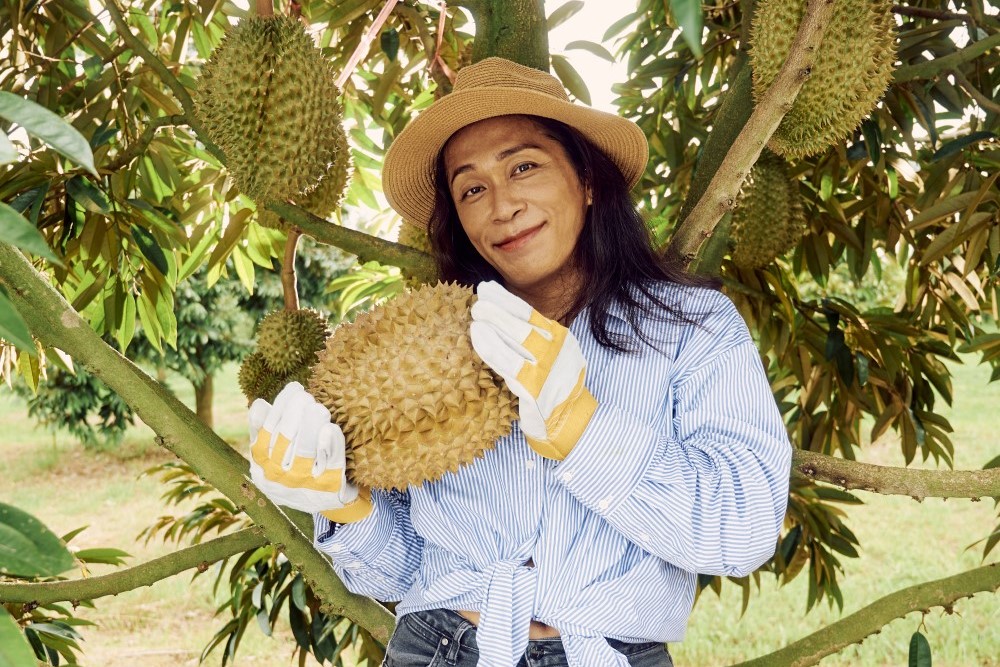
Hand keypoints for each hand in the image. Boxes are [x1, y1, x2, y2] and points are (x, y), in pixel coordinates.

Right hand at [248, 382, 370, 522]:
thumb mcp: (273, 454)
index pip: (266, 430)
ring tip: (317, 408)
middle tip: (306, 396)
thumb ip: (263, 431)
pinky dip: (329, 445)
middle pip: (285, 439)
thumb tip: (258, 404)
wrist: (324, 501)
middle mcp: (279, 477)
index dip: (281, 406)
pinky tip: (330, 429)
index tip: (295, 387)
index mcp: (262, 465)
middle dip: (295, 412)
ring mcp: (304, 484)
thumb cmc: (295, 469)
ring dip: (311, 426)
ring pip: (305, 451)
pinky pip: (330, 463)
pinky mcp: (329, 487)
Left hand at [469, 281, 597, 459]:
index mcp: (559, 338)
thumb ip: (531, 336)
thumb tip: (498, 312)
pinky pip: (511, 367)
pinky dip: (492, 349)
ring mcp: (547, 371)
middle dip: (499, 310)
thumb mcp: (549, 355)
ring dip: (496, 325)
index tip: (487, 289)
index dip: (507, 300)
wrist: (570, 420)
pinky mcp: (536, 390)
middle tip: (478, 302)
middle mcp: (556, 351)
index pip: (530, 314)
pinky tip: (478, 338)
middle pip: (524, 325)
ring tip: (475, 316)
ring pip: (519, 342)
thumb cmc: (552, 384)